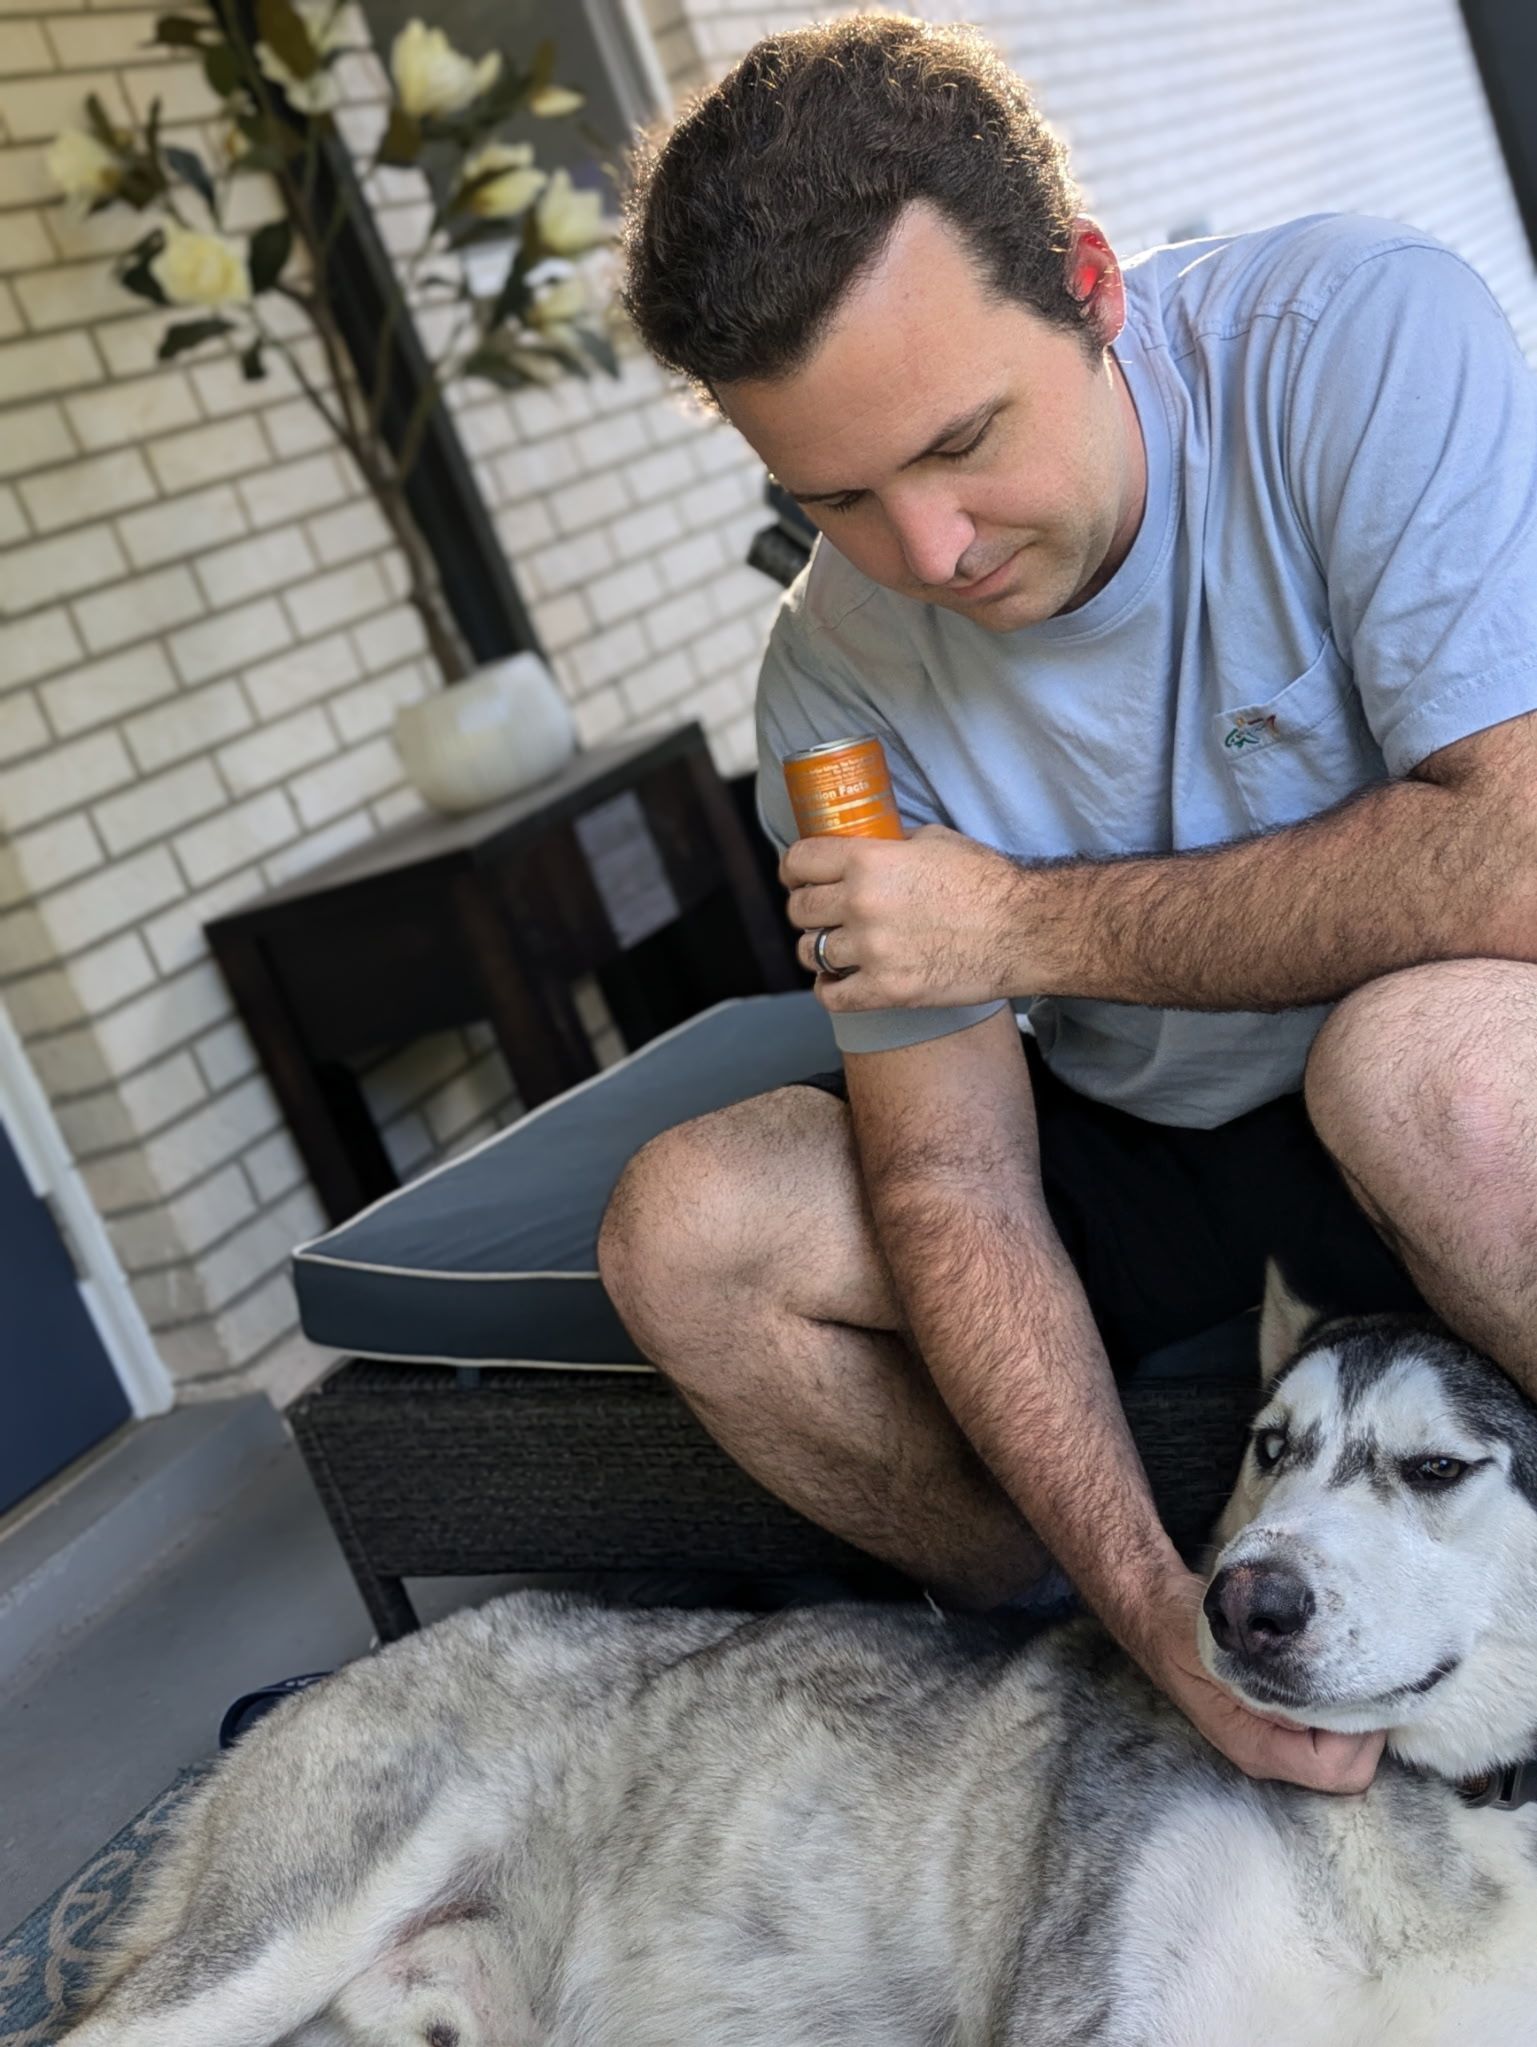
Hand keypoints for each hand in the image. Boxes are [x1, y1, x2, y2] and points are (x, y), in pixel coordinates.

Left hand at [779, 825, 1034, 1010]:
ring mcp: (872, 951)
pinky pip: (831, 996)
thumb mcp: (933, 841)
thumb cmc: (985, 881)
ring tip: (836, 949)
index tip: (797, 877)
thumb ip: (889, 846)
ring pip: (811, 953)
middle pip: (799, 910)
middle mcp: (861, 904)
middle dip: (806, 911)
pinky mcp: (887, 991)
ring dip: (818, 950)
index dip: (793, 870)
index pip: (798, 862)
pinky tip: (840, 982)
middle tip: (821, 915)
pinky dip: (830, 990)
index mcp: (868, 861)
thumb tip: (866, 848)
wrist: (1024, 930)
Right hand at [1136, 1572, 1383, 1793]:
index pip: (1335, 1770)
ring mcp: (1278, 1739)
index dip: (1357, 1732)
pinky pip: (1334, 1727)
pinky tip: (1333, 1666)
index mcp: (1255, 1747)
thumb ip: (1260, 1683)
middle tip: (1358, 1670)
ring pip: (1347, 1748)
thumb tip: (1315, 1708)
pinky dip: (1344, 1699)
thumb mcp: (1216, 1649)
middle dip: (1364, 1722)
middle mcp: (1270, 1753)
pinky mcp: (1284, 1719)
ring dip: (1355, 1708)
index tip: (1354, 1680)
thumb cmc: (1181, 1629)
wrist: (1156, 1612)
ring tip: (1344, 1663)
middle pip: (1350, 1766)